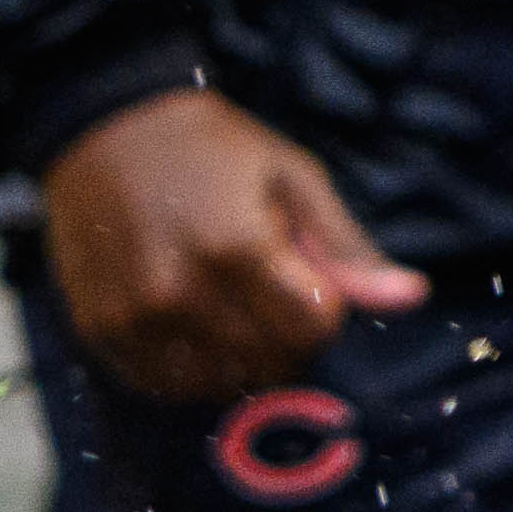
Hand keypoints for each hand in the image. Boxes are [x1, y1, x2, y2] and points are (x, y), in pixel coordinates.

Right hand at [39, 86, 428, 403]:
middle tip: (268, 289)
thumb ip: (346, 248)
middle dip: (286, 336)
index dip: (324, 308)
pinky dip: (189, 368)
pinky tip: (190, 322)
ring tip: (228, 304)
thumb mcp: (292, 177)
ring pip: (216, 383)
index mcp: (237, 247)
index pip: (313, 329)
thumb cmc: (212, 148)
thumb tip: (413, 297)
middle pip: (268, 362)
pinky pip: (162, 384)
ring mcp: (133, 318)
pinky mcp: (99, 331)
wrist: (105, 127)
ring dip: (239, 358)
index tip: (307, 277)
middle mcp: (180, 292)